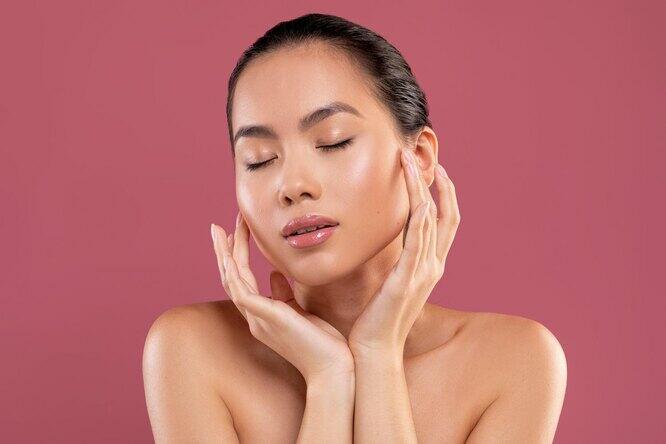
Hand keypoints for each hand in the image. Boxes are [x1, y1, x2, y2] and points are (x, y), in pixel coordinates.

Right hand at [210, 215, 354, 382]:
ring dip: (225, 255)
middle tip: (216, 227)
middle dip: (222, 251)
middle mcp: (254, 318)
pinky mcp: (266, 320)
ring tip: (221, 231)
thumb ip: (284, 294)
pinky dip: (235, 273)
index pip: (241, 281)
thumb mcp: (300, 312)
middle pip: (230, 279)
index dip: (234, 258)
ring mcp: (257, 320)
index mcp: (262, 315)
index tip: (233, 233)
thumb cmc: (323, 343)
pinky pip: (242, 293)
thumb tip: (275, 273)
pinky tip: (232, 255)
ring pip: (232, 282)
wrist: (333, 368)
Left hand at [348, 148, 460, 356]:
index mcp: (429, 266)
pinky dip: (421, 217)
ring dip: (422, 188)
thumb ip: (395, 263)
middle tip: (424, 158)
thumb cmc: (376, 319)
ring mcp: (424, 273)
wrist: (374, 350)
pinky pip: (419, 241)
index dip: (443, 195)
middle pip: (446, 215)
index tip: (432, 171)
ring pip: (431, 220)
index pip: (444, 222)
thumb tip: (383, 243)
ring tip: (409, 163)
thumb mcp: (391, 285)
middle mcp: (433, 266)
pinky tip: (418, 197)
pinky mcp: (408, 280)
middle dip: (439, 184)